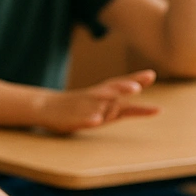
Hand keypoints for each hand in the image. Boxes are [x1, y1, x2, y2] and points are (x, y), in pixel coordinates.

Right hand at [33, 70, 158, 132]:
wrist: (45, 107)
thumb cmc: (78, 107)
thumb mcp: (100, 106)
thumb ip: (121, 106)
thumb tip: (145, 103)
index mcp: (102, 94)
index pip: (121, 85)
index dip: (136, 79)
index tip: (151, 75)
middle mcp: (95, 97)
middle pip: (111, 90)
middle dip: (123, 87)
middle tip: (136, 87)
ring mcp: (84, 107)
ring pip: (98, 102)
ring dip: (108, 99)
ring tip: (115, 102)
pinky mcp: (73, 119)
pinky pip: (82, 119)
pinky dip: (89, 119)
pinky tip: (96, 120)